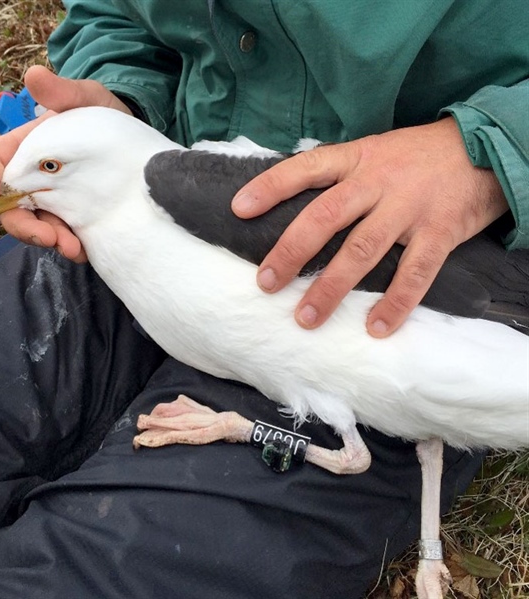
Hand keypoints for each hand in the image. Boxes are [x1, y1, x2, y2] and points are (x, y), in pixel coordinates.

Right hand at [0, 65, 132, 261]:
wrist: (135, 139)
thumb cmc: (104, 114)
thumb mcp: (89, 99)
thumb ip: (64, 93)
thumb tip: (35, 76)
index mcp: (25, 148)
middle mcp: (34, 178)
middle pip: (10, 207)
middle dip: (24, 226)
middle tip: (49, 236)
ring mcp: (54, 200)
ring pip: (37, 226)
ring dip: (50, 240)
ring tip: (75, 249)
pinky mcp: (75, 215)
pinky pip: (64, 236)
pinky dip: (70, 246)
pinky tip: (86, 249)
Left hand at [232, 117, 508, 336]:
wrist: (485, 146)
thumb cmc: (418, 156)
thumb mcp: (375, 152)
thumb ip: (340, 176)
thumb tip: (294, 205)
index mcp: (357, 158)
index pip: (305, 168)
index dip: (270, 187)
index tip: (238, 209)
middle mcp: (378, 181)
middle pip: (325, 217)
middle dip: (291, 252)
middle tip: (266, 284)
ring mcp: (409, 207)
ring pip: (362, 250)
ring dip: (331, 287)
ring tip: (306, 318)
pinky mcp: (441, 230)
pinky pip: (416, 272)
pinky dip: (396, 302)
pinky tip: (376, 327)